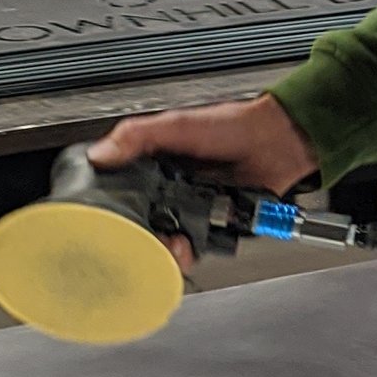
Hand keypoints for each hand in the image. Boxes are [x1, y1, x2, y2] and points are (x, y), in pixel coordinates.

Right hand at [84, 95, 316, 272]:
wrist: (277, 143)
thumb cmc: (233, 126)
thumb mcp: (177, 124)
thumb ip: (137, 136)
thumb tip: (99, 154)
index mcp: (151, 162)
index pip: (118, 191)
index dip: (111, 209)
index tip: (106, 223)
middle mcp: (166, 188)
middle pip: (138, 222)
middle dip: (138, 237)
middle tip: (143, 239)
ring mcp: (188, 208)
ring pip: (163, 239)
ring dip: (163, 248)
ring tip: (170, 244)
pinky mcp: (209, 225)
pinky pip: (192, 247)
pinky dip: (188, 251)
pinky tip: (187, 247)